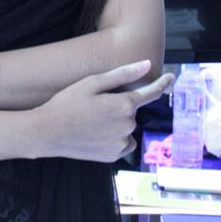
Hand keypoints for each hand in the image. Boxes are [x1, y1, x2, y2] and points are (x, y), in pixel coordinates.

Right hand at [33, 60, 173, 162]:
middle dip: (119, 106)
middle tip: (94, 104)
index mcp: (124, 105)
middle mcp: (127, 125)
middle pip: (131, 111)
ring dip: (116, 123)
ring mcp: (121, 143)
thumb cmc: (67, 103)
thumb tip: (148, 65)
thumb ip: (123, 74)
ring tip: (91, 121)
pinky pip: (121, 143)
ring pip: (126, 128)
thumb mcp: (92, 83)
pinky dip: (113, 138)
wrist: (48, 132)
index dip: (163, 84)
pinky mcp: (113, 156)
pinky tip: (95, 134)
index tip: (172, 77)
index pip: (151, 93)